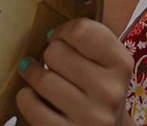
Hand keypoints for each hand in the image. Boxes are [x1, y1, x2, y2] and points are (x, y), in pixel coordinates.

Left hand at [17, 18, 133, 125]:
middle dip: (49, 53)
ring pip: (42, 79)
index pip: (83, 31)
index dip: (64, 30)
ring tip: (36, 74)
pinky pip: (31, 105)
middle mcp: (109, 91)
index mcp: (121, 65)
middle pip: (56, 52)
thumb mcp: (108, 66)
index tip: (60, 37)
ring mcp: (90, 116)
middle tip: (51, 61)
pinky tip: (34, 96)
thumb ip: (88, 43)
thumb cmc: (101, 94)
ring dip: (33, 74)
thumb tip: (50, 35)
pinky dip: (26, 97)